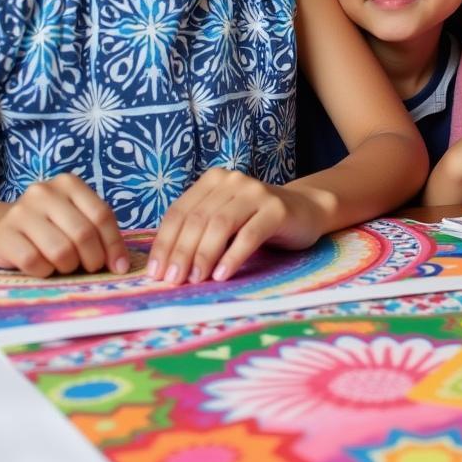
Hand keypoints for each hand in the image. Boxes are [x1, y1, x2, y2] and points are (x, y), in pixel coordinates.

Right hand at [0, 175, 126, 276]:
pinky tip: (43, 266)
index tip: (119, 266)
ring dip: (69, 266)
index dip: (114, 244)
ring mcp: (21, 212)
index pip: (102, 215)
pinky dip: (44, 271)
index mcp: (69, 184)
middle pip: (83, 233)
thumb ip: (99, 232)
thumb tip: (121, 264)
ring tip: (65, 265)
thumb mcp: (76, 217)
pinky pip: (34, 262)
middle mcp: (45, 193)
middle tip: (90, 267)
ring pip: (61, 250)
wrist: (1, 226)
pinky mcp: (4, 235)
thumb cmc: (49, 224)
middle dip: (93, 259)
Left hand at [148, 168, 329, 283]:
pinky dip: (232, 257)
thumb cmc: (256, 221)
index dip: (165, 242)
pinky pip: (249, 235)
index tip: (156, 272)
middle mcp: (233, 181)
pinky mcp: (277, 209)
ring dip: (204, 255)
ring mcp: (256, 192)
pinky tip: (222, 275)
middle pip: (198, 219)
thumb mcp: (224, 220)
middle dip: (181, 252)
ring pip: (221, 225)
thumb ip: (199, 232)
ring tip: (196, 279)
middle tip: (173, 281)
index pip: (180, 212)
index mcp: (213, 180)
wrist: (305, 211)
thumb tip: (165, 265)